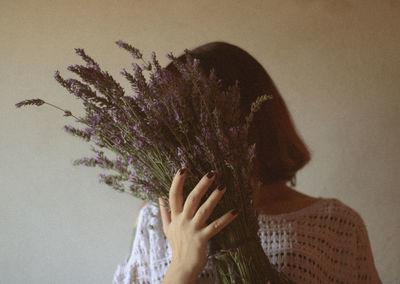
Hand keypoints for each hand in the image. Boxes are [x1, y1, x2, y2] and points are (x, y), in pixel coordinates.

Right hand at [160, 168, 237, 282]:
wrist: (181, 267)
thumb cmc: (177, 246)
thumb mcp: (167, 228)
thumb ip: (164, 213)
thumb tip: (159, 198)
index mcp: (175, 216)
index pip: (173, 195)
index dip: (177, 182)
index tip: (183, 169)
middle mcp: (183, 220)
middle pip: (191, 199)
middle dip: (201, 185)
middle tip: (211, 173)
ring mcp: (192, 229)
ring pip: (204, 210)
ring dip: (214, 197)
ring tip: (223, 186)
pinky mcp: (202, 238)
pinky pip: (215, 226)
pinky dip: (225, 218)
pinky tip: (234, 211)